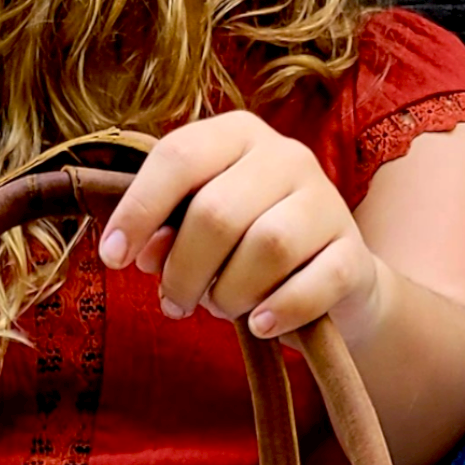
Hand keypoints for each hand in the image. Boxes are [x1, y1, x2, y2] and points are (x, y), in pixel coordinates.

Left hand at [98, 112, 382, 343]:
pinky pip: (312, 285)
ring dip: (230, 295)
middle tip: (178, 303)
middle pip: (216, 213)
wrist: (330, 281)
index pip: (178, 156)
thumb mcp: (198, 236)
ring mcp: (326, 202)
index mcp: (237, 138)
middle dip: (184, 272)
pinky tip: (261, 326)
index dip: (138, 210)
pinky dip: (279, 311)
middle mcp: (286, 156)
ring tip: (224, 307)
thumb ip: (166, 235)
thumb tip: (145, 252)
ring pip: (267, 247)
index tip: (111, 259)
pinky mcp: (353, 253)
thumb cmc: (244, 251)